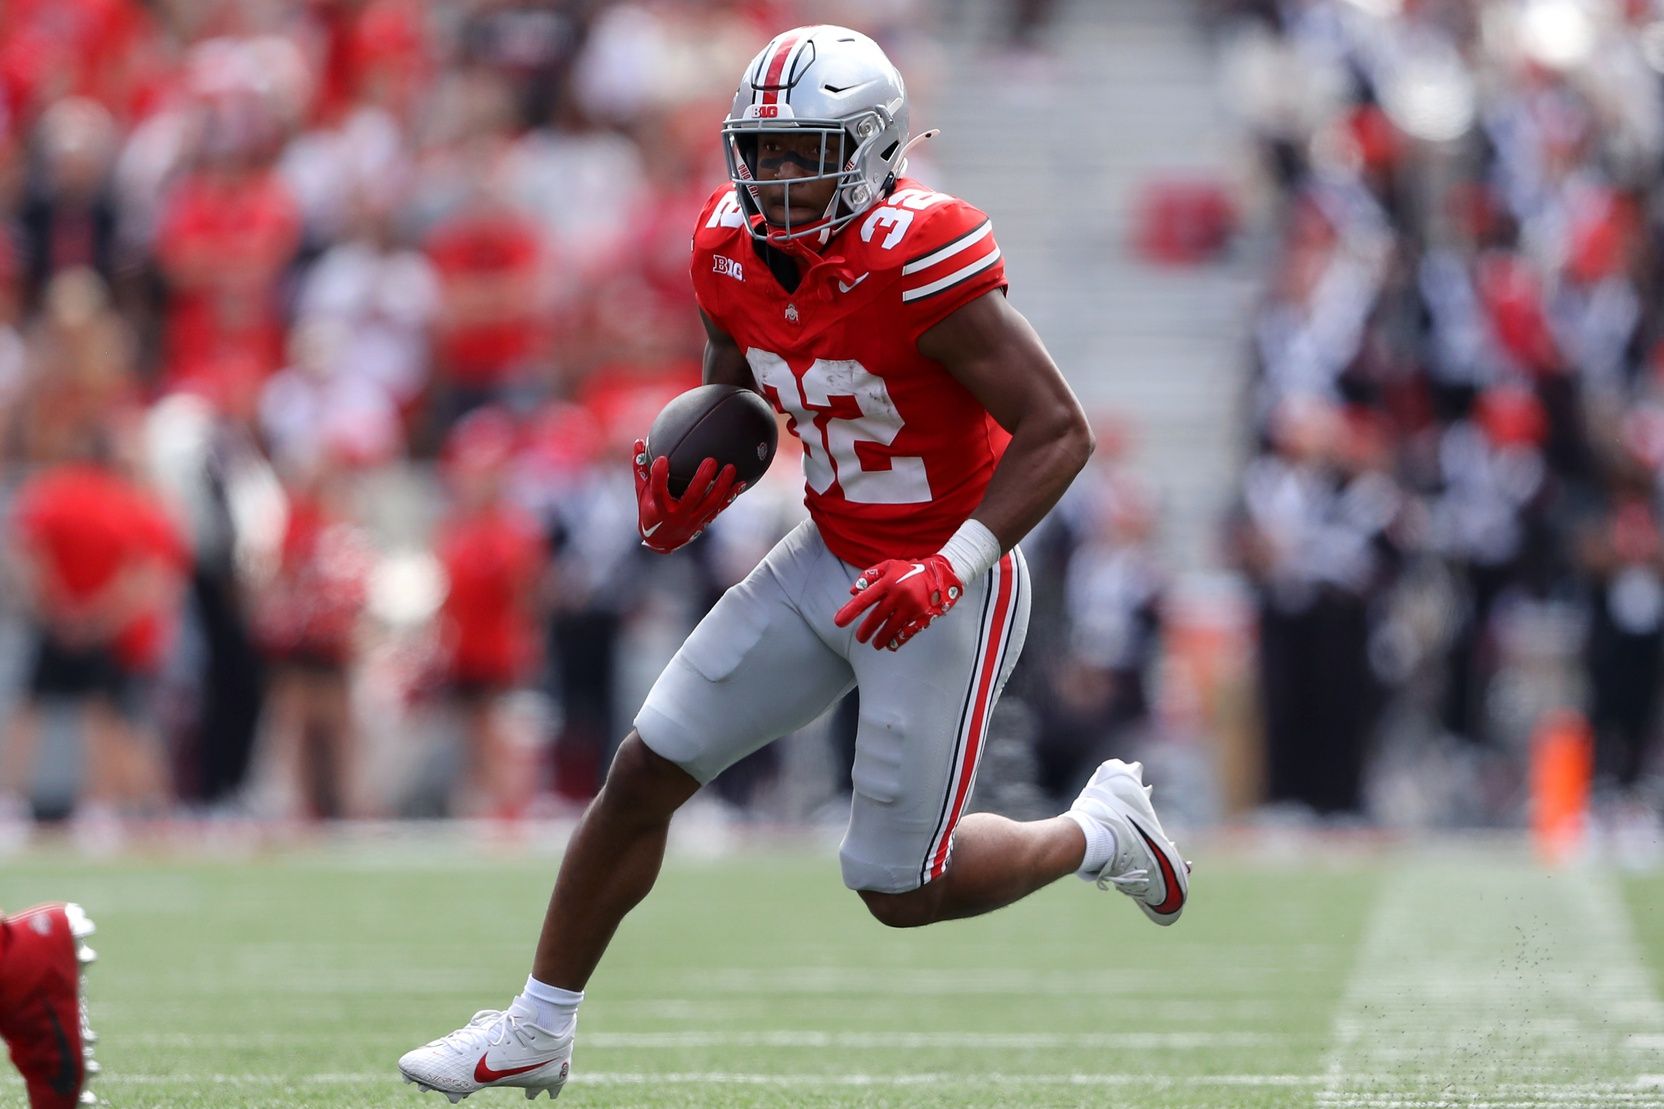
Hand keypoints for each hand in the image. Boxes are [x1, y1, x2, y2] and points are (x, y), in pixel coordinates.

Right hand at [632, 439, 742, 552]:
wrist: (662, 540)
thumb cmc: (650, 510)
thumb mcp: (643, 493)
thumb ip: (641, 469)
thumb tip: (638, 442)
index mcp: (659, 508)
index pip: (658, 492)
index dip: (660, 476)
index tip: (663, 459)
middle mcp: (677, 516)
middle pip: (692, 497)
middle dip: (702, 479)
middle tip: (711, 460)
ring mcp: (693, 520)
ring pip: (711, 503)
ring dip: (722, 486)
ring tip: (731, 467)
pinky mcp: (704, 521)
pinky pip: (720, 508)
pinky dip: (730, 496)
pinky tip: (741, 482)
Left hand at [833, 554, 962, 650]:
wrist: (941, 574)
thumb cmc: (910, 570)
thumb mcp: (889, 566)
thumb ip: (869, 576)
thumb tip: (853, 592)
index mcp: (889, 581)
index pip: (865, 598)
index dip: (850, 611)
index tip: (839, 622)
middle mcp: (899, 594)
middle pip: (877, 617)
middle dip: (865, 630)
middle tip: (860, 638)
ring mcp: (912, 607)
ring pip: (891, 628)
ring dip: (880, 639)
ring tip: (874, 643)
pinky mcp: (923, 616)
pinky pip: (907, 633)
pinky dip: (897, 640)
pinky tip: (891, 645)